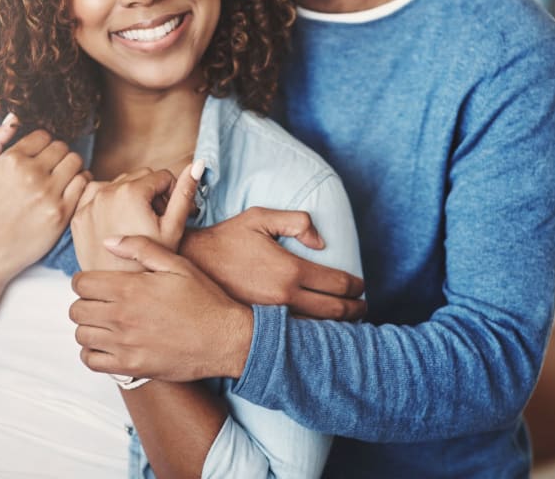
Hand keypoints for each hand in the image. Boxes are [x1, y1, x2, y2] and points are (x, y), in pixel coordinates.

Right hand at [0, 115, 87, 282]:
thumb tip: (13, 118)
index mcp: (11, 161)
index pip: (43, 136)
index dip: (42, 144)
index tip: (38, 156)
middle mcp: (31, 174)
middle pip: (62, 147)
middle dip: (57, 154)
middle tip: (51, 167)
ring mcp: (48, 194)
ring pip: (76, 161)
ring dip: (71, 166)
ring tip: (61, 176)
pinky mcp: (62, 213)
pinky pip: (84, 183)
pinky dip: (81, 181)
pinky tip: (70, 187)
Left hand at [70, 236, 252, 380]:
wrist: (225, 339)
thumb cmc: (204, 299)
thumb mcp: (177, 264)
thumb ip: (141, 248)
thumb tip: (108, 242)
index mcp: (130, 289)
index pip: (81, 283)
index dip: (85, 280)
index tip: (97, 281)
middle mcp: (122, 317)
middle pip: (77, 309)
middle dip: (85, 301)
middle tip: (101, 300)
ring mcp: (124, 345)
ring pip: (81, 335)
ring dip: (89, 326)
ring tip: (105, 320)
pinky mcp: (130, 367)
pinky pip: (91, 361)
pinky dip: (93, 352)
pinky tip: (109, 343)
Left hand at [71, 162, 201, 270]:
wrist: (119, 292)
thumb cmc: (150, 264)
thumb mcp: (173, 228)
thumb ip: (184, 193)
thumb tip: (197, 164)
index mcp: (131, 192)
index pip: (162, 175)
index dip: (173, 193)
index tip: (174, 213)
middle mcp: (106, 192)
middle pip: (140, 176)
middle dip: (152, 193)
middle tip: (158, 219)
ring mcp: (89, 204)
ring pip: (119, 184)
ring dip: (132, 196)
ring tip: (139, 223)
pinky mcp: (78, 217)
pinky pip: (97, 196)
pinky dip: (110, 203)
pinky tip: (119, 224)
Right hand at [181, 207, 365, 319]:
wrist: (191, 265)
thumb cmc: (226, 238)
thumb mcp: (260, 217)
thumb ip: (296, 221)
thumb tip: (321, 242)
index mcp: (290, 270)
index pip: (337, 283)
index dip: (355, 285)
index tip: (361, 285)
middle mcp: (285, 298)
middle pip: (335, 312)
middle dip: (355, 309)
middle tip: (363, 306)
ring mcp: (272, 317)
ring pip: (318, 329)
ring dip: (338, 327)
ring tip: (347, 321)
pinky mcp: (260, 328)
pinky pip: (297, 336)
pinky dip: (314, 335)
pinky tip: (319, 332)